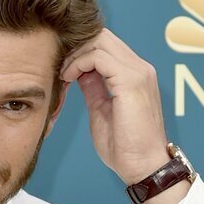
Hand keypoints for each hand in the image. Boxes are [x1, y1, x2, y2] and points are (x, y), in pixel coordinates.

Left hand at [58, 27, 169, 184]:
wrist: (144, 167)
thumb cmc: (126, 148)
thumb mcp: (102, 111)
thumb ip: (94, 89)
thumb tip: (81, 73)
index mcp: (134, 75)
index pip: (106, 45)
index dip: (81, 52)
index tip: (64, 70)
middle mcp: (139, 68)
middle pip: (103, 36)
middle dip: (76, 48)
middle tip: (60, 68)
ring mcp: (138, 72)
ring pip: (100, 41)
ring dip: (76, 55)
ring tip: (63, 74)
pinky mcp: (131, 81)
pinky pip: (99, 57)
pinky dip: (79, 63)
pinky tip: (69, 78)